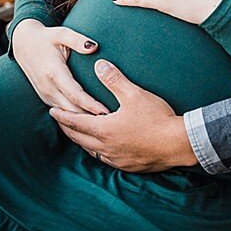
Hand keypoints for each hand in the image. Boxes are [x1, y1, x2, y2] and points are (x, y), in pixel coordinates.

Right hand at [9, 18, 109, 115]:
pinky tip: (89, 123)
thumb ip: (78, 40)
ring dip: (83, 122)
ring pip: (66, 114)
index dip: (90, 105)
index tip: (106, 112)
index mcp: (54, 72)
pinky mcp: (45, 97)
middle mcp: (48, 87)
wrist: (23, 44)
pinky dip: (74, 119)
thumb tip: (94, 47)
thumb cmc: (46, 38)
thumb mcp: (61, 34)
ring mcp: (45, 94)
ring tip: (103, 127)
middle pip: (71, 109)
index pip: (75, 94)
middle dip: (89, 119)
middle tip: (111, 124)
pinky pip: (61, 112)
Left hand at [50, 60, 198, 171]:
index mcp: (104, 130)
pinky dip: (98, 151)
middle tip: (60, 121)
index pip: (75, 122)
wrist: (178, 144)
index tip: (52, 111)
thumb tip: (99, 65)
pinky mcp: (128, 166)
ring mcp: (117, 159)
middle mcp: (106, 147)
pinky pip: (106, 159)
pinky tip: (102, 148)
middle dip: (68, 129)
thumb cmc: (157, 118)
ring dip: (82, 142)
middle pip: (79, 139)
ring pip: (91, 151)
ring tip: (78, 134)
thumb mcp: (134, 94)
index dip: (62, 116)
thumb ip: (114, 80)